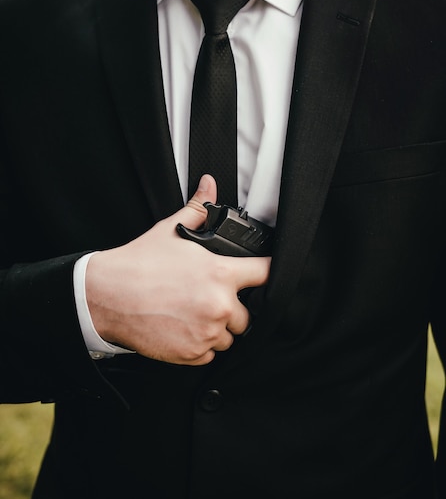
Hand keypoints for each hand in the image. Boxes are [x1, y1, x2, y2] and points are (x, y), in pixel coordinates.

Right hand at [86, 175, 270, 364]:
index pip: (266, 274)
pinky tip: (184, 329)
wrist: (108, 296)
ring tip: (195, 314)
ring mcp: (207, 332)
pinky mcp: (193, 354)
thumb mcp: (170, 230)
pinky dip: (202, 345)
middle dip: (235, 308)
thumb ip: (197, 209)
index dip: (267, 272)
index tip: (264, 274)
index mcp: (221, 274)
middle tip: (211, 299)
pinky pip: (210, 354)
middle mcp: (220, 305)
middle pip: (250, 315)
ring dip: (218, 328)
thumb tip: (209, 184)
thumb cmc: (139, 264)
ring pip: (230, 337)